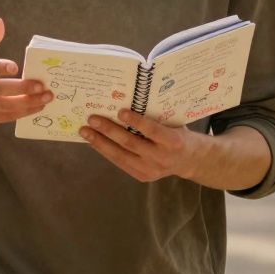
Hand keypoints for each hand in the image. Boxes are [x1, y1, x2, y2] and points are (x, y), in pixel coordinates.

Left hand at [80, 110, 201, 182]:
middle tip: (92, 119)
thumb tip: (128, 97)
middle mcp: (161, 158)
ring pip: (121, 156)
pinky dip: (105, 151)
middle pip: (131, 144)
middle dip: (109, 131)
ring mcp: (150, 170)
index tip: (120, 111)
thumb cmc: (178, 133)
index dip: (136, 121)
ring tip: (85, 131)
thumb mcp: (174, 122)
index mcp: (173, 141)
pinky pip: (120, 163)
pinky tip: (93, 141)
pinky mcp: (142, 176)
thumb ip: (155, 115)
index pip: (152, 130)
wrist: (189, 160)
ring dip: (100, 143)